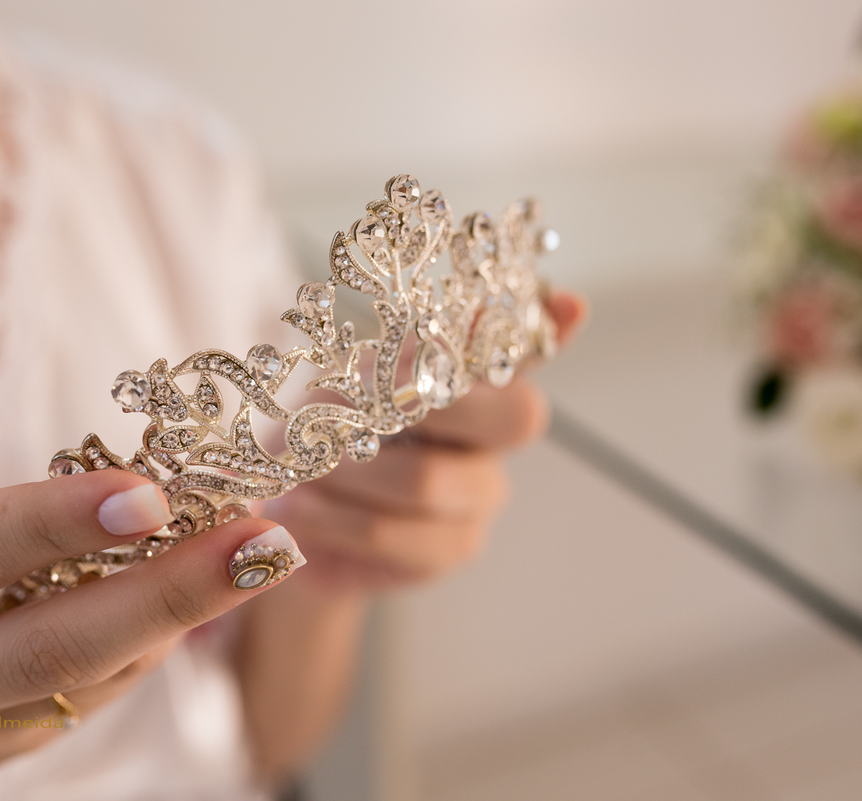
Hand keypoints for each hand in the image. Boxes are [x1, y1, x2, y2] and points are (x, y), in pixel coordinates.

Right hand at [0, 471, 299, 799]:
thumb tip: (128, 504)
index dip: (55, 522)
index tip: (152, 493)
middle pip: (53, 647)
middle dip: (172, 593)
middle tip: (267, 541)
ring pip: (94, 681)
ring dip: (187, 615)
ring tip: (263, 553)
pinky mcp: (1, 760)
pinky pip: (93, 694)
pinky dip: (156, 639)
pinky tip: (205, 593)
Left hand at [265, 291, 586, 593]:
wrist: (289, 516)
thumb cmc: (323, 432)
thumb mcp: (346, 383)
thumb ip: (410, 355)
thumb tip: (474, 311)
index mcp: (470, 379)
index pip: (528, 349)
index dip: (553, 330)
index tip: (573, 304)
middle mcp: (493, 434)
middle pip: (517, 417)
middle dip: (432, 408)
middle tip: (354, 415)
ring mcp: (482, 494)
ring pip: (430, 480)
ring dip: (351, 472)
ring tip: (307, 469)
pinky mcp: (454, 547)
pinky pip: (396, 533)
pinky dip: (335, 517)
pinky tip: (301, 510)